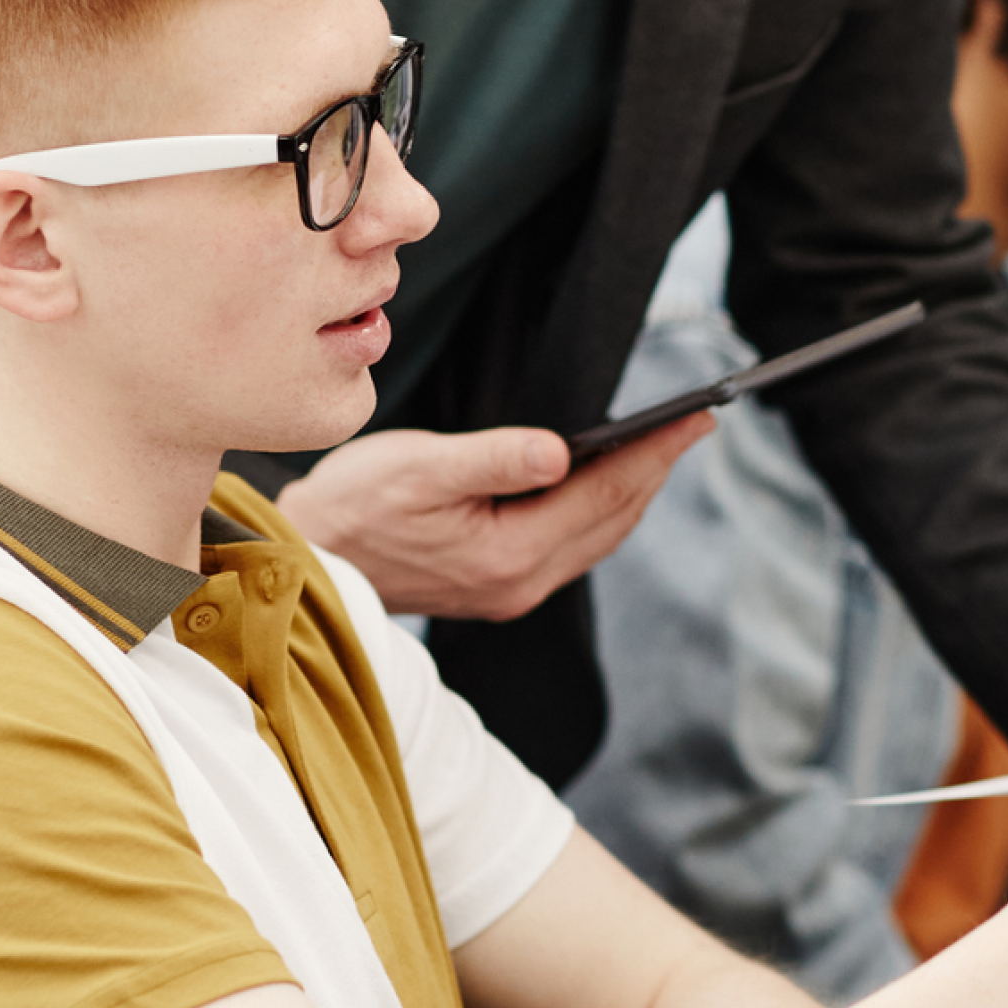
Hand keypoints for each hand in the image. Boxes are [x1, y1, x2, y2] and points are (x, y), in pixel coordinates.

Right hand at [276, 415, 711, 621]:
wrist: (310, 560)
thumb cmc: (353, 506)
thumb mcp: (420, 468)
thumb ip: (496, 460)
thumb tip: (564, 453)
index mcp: (509, 553)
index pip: (605, 493)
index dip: (655, 452)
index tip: (697, 417)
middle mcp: (521, 582)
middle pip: (613, 519)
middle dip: (657, 468)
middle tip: (697, 422)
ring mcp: (512, 590)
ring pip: (598, 536)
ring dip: (634, 492)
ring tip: (666, 447)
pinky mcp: (499, 586)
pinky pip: (573, 546)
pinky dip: (601, 511)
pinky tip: (607, 483)